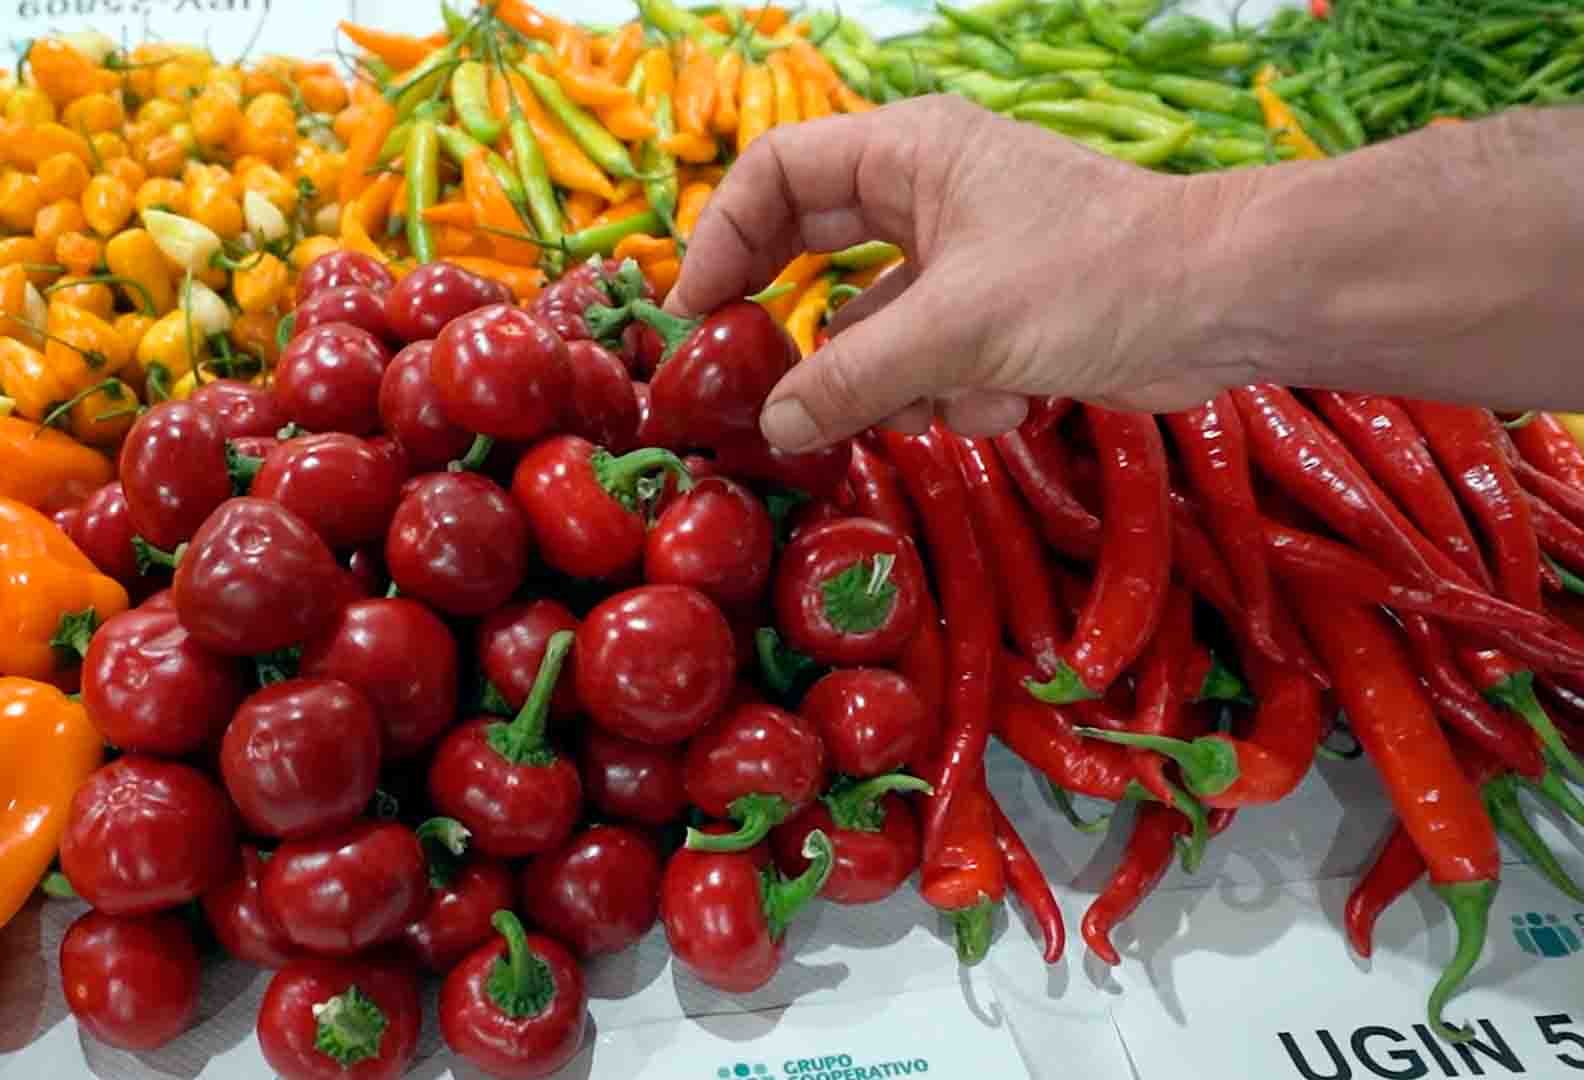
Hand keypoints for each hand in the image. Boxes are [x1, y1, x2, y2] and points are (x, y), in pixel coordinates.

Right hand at [667, 95, 1269, 448]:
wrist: (1228, 308)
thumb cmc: (1096, 278)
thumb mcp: (957, 329)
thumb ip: (851, 377)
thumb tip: (772, 426)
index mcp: (908, 152)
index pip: (777, 174)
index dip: (723, 239)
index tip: (693, 315)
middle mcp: (924, 196)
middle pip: (814, 258)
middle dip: (803, 335)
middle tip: (751, 388)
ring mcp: (957, 260)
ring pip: (868, 332)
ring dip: (897, 383)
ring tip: (947, 399)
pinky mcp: (991, 320)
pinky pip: (925, 367)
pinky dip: (954, 397)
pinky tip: (1009, 400)